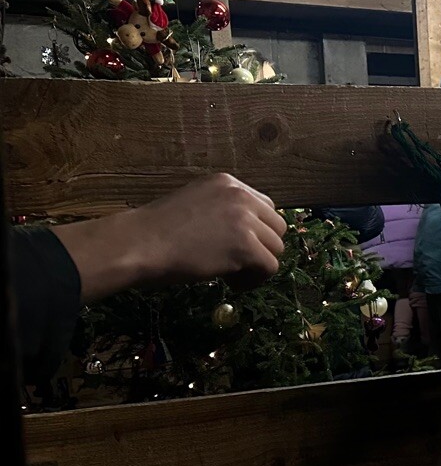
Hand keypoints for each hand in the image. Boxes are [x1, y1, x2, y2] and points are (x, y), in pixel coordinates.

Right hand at [54, 173, 287, 301]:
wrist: (139, 243)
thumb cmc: (156, 229)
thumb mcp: (195, 203)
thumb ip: (224, 210)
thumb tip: (249, 232)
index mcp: (228, 182)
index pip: (265, 208)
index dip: (256, 231)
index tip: (237, 246)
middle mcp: (241, 196)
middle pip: (277, 228)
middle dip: (261, 248)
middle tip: (236, 263)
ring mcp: (245, 220)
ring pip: (276, 249)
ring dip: (257, 266)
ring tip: (230, 275)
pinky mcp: (245, 246)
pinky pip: (269, 267)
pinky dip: (254, 280)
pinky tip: (232, 283)